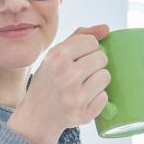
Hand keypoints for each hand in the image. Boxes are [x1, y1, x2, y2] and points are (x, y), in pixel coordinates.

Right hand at [8, 24, 110, 143]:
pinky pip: (105, 97)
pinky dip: (97, 98)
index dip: (89, 49)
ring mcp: (75, 97)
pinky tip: (84, 99)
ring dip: (98, 80)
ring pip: (105, 77)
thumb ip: (80, 36)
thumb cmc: (49, 81)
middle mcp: (66, 76)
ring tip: (84, 85)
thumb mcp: (56, 54)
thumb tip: (106, 29)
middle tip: (82, 73)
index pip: (91, 42)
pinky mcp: (83, 114)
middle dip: (95, 64)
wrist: (37, 115)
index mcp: (57, 57)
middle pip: (101, 58)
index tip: (80, 57)